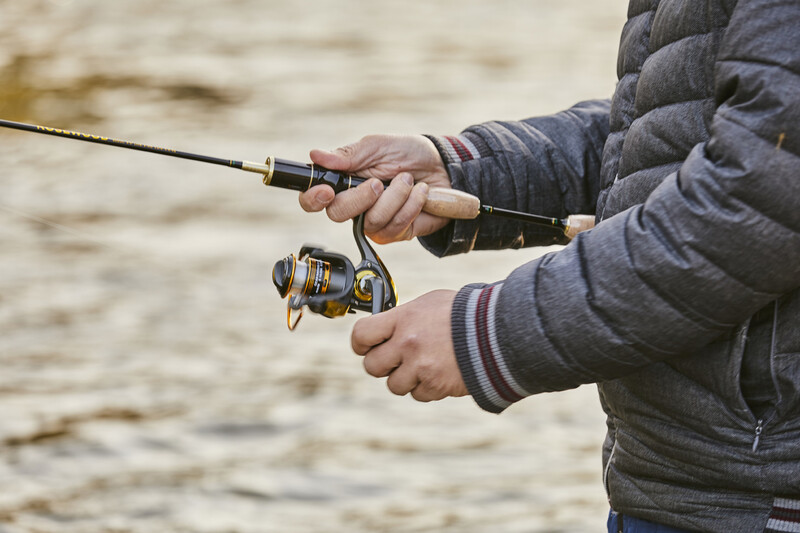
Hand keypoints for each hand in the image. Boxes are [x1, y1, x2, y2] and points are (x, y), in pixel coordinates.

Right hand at [299, 134, 451, 243]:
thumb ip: (349, 154)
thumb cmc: (408, 154)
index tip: (327, 191)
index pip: (312, 199)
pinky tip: (420, 193)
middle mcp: (354, 205)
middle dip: (362, 197)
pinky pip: (396, 225)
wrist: (443, 168)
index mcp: (342, 182)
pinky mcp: (395, 232)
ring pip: (372, 220)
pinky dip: (411, 204)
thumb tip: (317, 155)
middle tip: (380, 182)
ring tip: (408, 180)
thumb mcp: (378, 146)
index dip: (313, 198)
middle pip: (338, 214)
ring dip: (396, 196)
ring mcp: (373, 222)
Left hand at [351, 290, 467, 401]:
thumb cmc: (465, 313)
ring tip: (425, 364)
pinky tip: (440, 372)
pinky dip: (427, 387)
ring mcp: (420, 367)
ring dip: (406, 378)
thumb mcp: (430, 304)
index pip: (361, 335)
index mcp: (403, 319)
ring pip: (394, 384)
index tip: (366, 346)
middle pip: (372, 365)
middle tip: (398, 358)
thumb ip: (405, 317)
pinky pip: (418, 394)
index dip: (361, 343)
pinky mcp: (435, 385)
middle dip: (383, 364)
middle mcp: (407, 343)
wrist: (497, 331)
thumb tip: (388, 328)